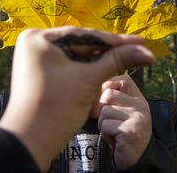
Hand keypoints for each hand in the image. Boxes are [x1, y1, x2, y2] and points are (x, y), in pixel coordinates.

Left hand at [0, 27, 154, 171]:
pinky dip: (85, 72)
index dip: (115, 41)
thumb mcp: (88, 80)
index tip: (138, 41)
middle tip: (136, 50)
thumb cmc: (54, 109)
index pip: (85, 36)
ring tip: (124, 61)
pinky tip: (103, 73)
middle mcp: (34, 43)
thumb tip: (145, 52)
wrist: (31, 142)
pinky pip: (68, 66)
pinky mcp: (41, 71)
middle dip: (108, 53)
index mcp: (38, 38)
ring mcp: (37, 57)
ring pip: (76, 56)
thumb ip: (117, 61)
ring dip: (98, 64)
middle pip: (80, 45)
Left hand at [98, 75, 151, 168]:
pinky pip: (106, 126)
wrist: (134, 157)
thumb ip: (113, 97)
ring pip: (104, 111)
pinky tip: (116, 139)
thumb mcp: (121, 110)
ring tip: (115, 131)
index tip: (107, 102)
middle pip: (108, 95)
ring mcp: (138, 118)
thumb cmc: (122, 132)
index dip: (109, 87)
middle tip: (112, 122)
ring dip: (104, 124)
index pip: (123, 80)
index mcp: (138, 98)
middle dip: (102, 110)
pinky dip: (106, 134)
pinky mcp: (131, 131)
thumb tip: (95, 87)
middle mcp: (141, 106)